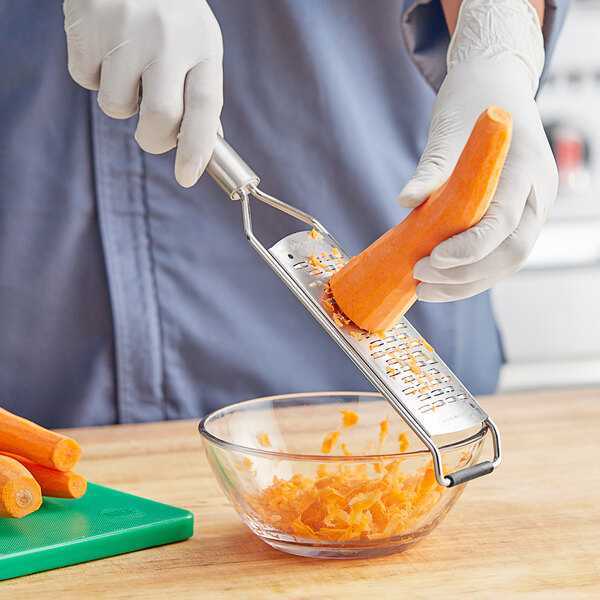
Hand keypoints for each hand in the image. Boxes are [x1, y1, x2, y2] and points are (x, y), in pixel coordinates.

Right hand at [63, 0, 222, 186]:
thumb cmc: (170, 13)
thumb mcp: (198, 45)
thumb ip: (200, 92)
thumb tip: (205, 146)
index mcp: (202, 46)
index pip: (205, 107)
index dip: (197, 148)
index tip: (187, 177)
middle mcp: (167, 39)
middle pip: (160, 117)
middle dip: (154, 140)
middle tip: (152, 136)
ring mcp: (125, 32)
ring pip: (116, 104)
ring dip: (120, 100)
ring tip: (128, 65)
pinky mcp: (88, 28)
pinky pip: (86, 80)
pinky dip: (94, 75)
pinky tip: (105, 47)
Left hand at [397, 0, 556, 301]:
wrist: (494, 85)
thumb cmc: (470, 101)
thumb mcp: (447, 128)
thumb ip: (432, 168)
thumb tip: (406, 201)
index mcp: (524, 166)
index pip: (504, 221)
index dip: (470, 248)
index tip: (432, 258)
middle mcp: (537, 192)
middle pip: (513, 251)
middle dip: (467, 274)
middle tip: (421, 277)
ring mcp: (532, 206)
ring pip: (509, 260)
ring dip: (467, 282)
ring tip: (424, 287)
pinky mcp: (519, 215)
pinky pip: (500, 253)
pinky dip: (472, 272)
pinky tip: (439, 278)